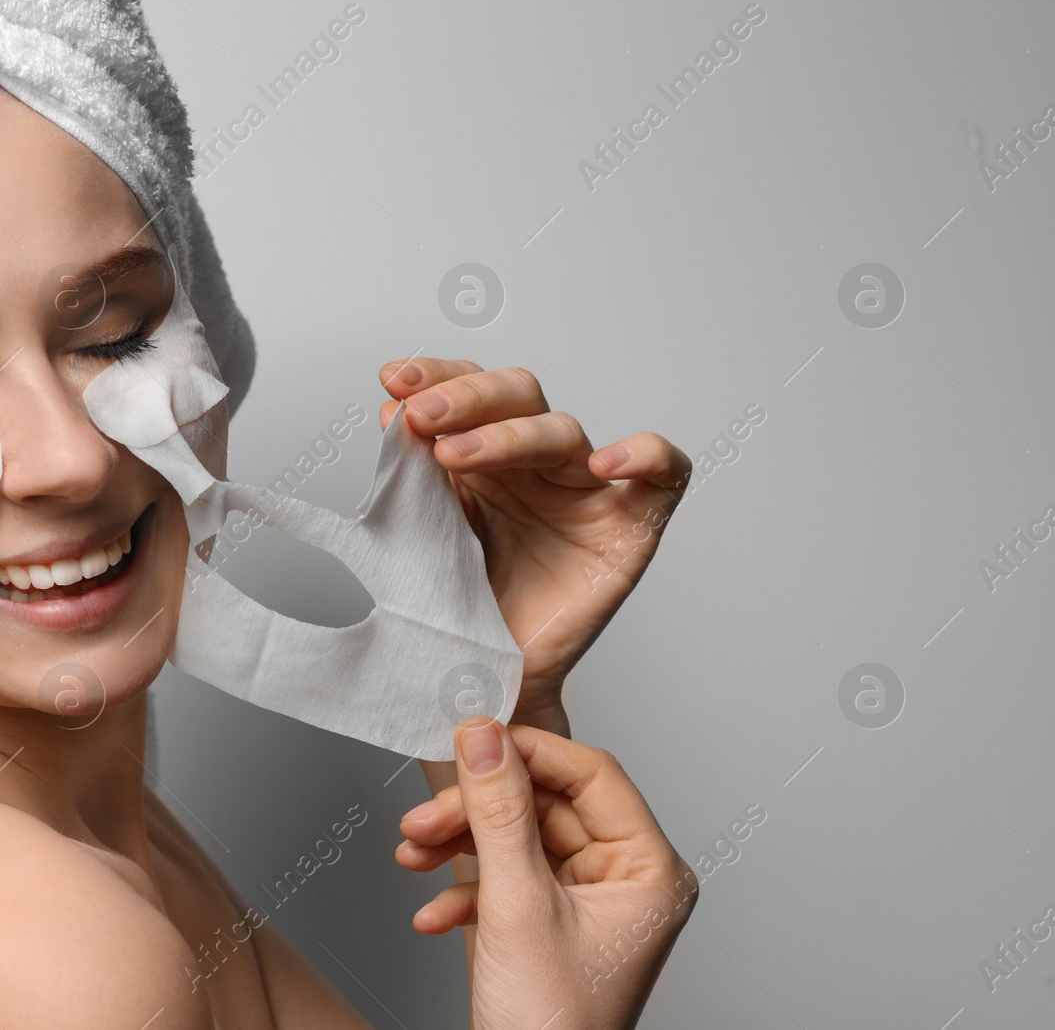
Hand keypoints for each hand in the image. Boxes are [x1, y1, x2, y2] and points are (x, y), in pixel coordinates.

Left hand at [379, 359, 691, 733]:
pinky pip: (663, 473)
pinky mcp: (631, 526)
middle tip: (420, 416)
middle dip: (465, 397)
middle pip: (518, 396)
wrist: (486, 678)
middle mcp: (537, 465)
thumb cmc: (462, 609)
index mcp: (487, 456)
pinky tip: (604, 463)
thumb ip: (413, 474)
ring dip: (506, 433)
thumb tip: (391, 412)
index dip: (438, 376)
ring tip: (455, 454)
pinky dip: (644, 455)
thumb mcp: (424, 532)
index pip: (472, 390)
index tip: (393, 381)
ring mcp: (585, 491)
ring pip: (563, 432)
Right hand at [397, 718, 697, 1028]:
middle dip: (475, 814)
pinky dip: (465, 892)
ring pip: (518, 842)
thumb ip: (497, 812)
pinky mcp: (552, 927)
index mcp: (649, 871)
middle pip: (544, 807)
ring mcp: (588, 905)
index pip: (591, 774)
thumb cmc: (551, 1029)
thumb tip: (482, 734)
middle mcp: (626, 882)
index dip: (527, 752)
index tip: (471, 739)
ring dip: (459, 848)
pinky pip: (507, 883)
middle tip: (421, 818)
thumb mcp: (516, 905)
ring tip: (411, 857)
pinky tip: (431, 913)